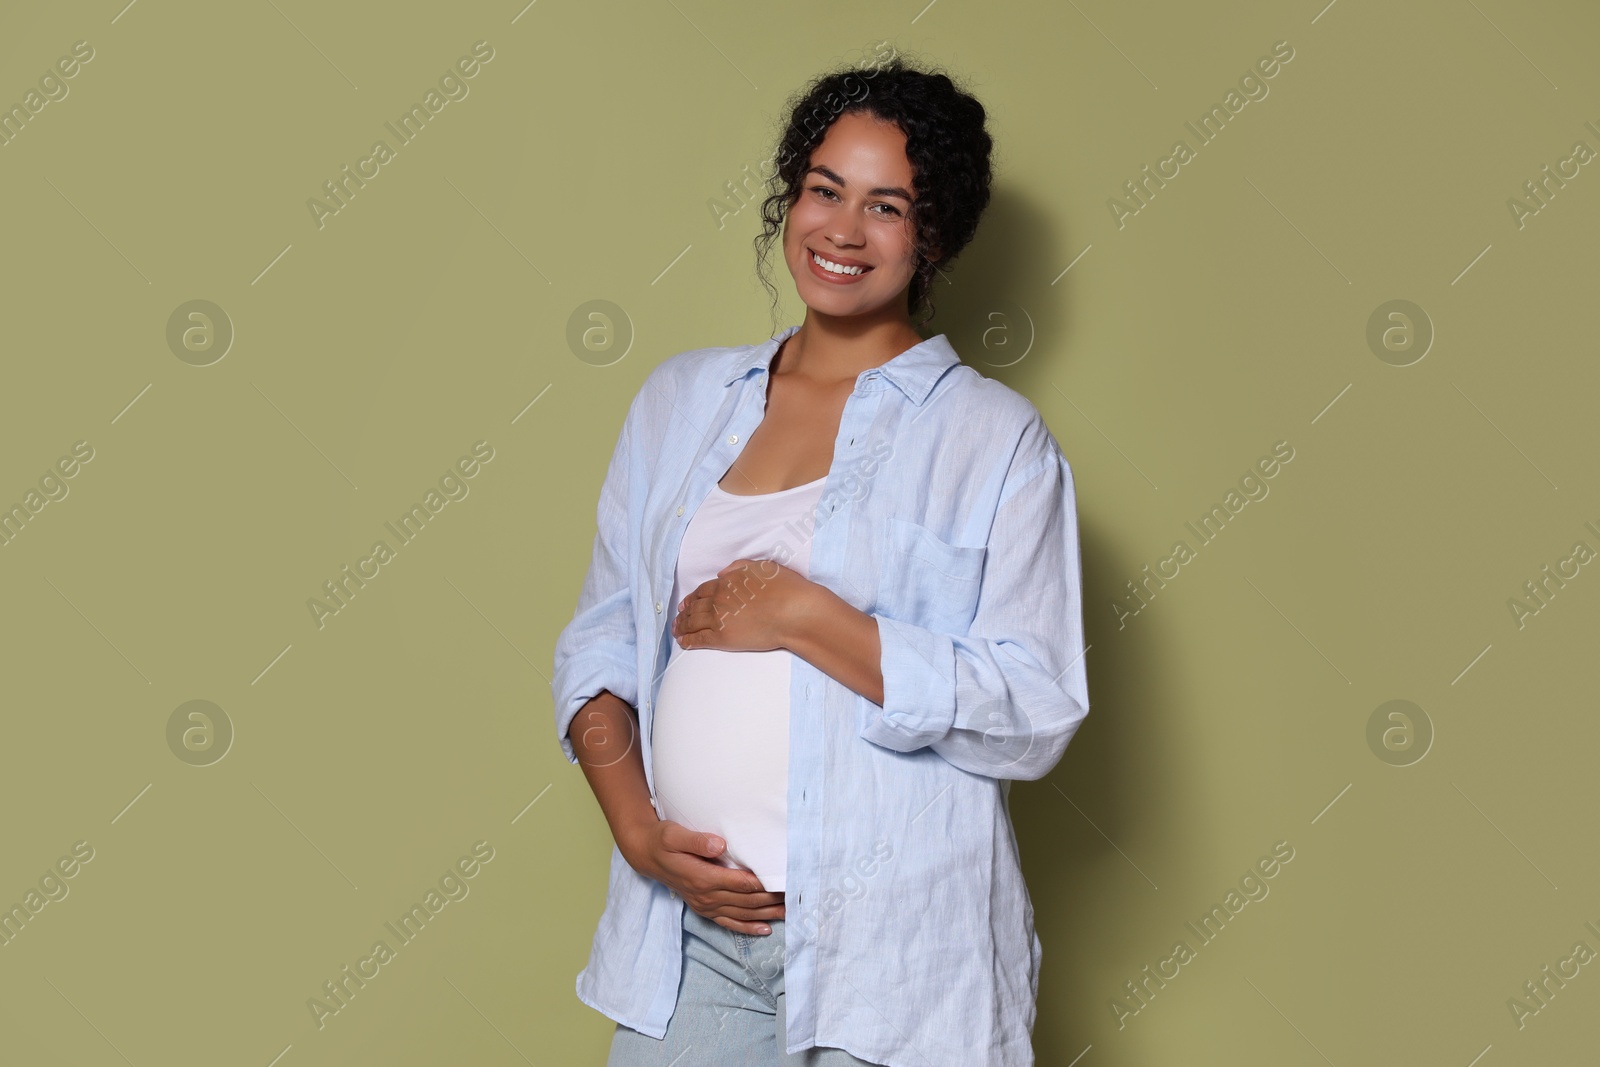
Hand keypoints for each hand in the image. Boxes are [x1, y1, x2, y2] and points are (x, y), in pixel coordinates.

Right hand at [620, 819, 784, 933]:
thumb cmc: (664, 841)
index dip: (764, 884)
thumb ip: (697, 841)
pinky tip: (766, 929)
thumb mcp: (674, 835)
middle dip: (772, 900)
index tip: (784, 880)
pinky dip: (748, 927)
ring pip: (742, 914)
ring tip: (789, 912)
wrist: (648, 856)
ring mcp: (705, 905)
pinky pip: (729, 923)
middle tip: (795, 895)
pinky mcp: (705, 909)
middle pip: (746, 901)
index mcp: (701, 877)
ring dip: (766, 914)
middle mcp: (705, 896)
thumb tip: (720, 845)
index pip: (741, 883)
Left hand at [672, 558, 814, 652]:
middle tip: (678, 618)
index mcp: (727, 582)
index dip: (692, 597)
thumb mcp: (762, 567)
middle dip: (684, 613)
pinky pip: (699, 639)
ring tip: (676, 630)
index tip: (686, 603)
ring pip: (692, 622)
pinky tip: (682, 642)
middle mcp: (718, 599)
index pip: (703, 590)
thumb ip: (740, 567)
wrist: (793, 612)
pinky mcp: (722, 638)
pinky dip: (688, 640)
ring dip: (682, 626)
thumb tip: (722, 573)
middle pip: (694, 606)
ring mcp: (718, 619)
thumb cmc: (785, 588)